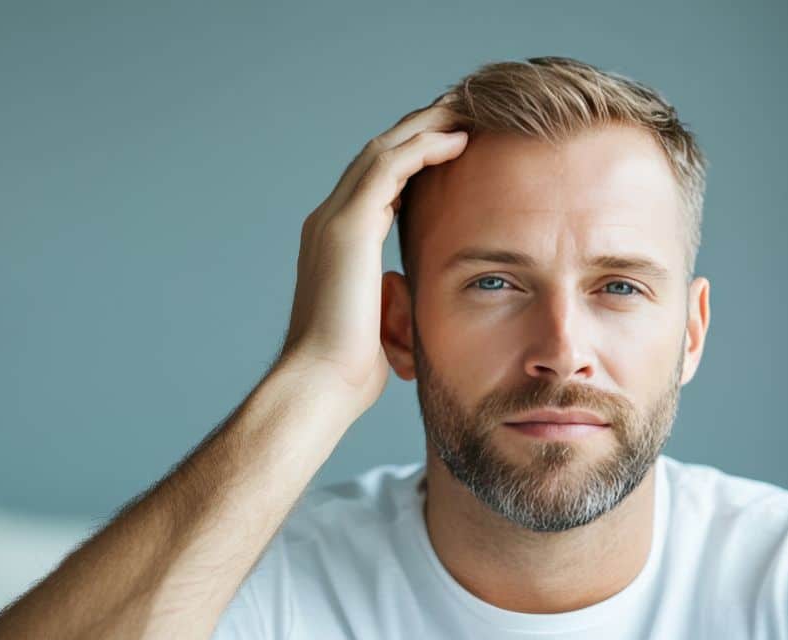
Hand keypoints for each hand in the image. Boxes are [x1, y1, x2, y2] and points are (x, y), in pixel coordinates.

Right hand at [275, 94, 467, 416]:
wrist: (321, 382)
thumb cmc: (349, 367)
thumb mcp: (378, 319)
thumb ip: (389, 295)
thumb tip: (406, 294)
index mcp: (335, 242)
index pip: (376, 183)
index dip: (413, 158)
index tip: (453, 146)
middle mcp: (329, 221)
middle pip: (378, 155)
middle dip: (420, 128)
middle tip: (463, 110)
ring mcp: (334, 220)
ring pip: (383, 150)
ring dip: (426, 126)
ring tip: (466, 111)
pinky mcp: (348, 226)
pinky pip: (390, 167)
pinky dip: (424, 148)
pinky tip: (458, 141)